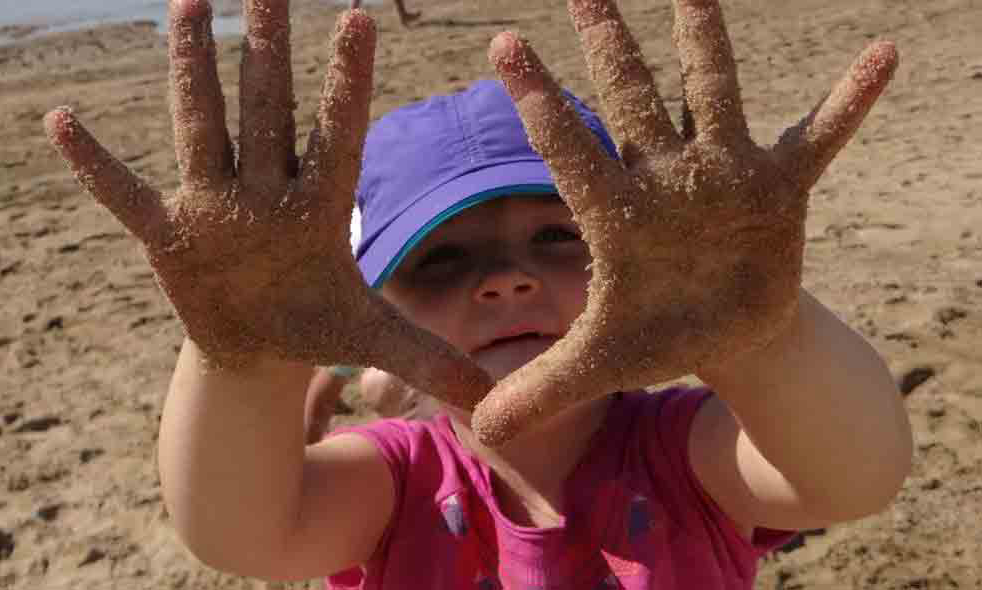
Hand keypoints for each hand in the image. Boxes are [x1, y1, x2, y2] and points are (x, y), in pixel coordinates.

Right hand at [44, 1, 490, 407]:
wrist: (258, 348)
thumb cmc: (315, 324)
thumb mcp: (369, 338)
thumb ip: (426, 357)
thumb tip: (487, 397)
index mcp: (319, 207)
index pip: (336, 133)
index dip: (346, 81)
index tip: (359, 16)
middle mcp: (266, 192)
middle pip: (267, 109)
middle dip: (267, 48)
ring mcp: (214, 207)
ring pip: (204, 127)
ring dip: (193, 71)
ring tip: (187, 4)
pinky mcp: (169, 236)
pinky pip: (128, 195)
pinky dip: (97, 166)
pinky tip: (63, 122)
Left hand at [472, 0, 896, 444]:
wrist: (724, 331)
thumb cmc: (657, 332)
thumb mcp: (601, 363)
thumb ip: (542, 389)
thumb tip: (480, 435)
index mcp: (618, 214)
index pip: (568, 148)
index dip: (537, 101)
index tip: (503, 43)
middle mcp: (666, 178)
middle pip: (633, 100)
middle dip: (611, 44)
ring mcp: (724, 175)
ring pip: (713, 93)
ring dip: (706, 41)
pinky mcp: (781, 189)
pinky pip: (820, 137)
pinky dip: (848, 103)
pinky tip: (882, 54)